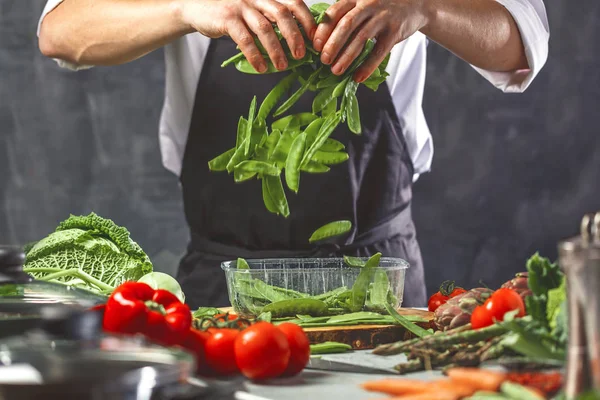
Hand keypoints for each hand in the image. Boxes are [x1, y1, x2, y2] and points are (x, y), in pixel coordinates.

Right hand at [181, 0, 316, 72]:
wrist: (196, 9)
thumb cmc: (231, 16)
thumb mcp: (254, 15)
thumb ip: (272, 23)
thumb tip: (297, 45)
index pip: (293, 3)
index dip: (307, 19)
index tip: (315, 39)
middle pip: (282, 14)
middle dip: (294, 35)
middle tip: (301, 55)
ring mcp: (241, 7)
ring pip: (264, 28)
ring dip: (276, 49)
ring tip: (282, 66)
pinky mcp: (227, 19)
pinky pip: (244, 39)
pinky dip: (255, 55)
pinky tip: (261, 67)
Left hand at [312, 0, 429, 81]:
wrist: (416, 4)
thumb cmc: (382, 9)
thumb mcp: (363, 6)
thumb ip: (346, 18)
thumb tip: (322, 44)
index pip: (335, 12)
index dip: (323, 29)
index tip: (315, 45)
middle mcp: (368, 4)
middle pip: (346, 25)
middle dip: (333, 44)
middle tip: (323, 61)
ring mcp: (383, 17)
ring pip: (361, 38)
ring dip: (347, 56)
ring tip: (336, 71)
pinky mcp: (395, 31)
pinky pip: (379, 51)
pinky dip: (367, 66)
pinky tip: (358, 77)